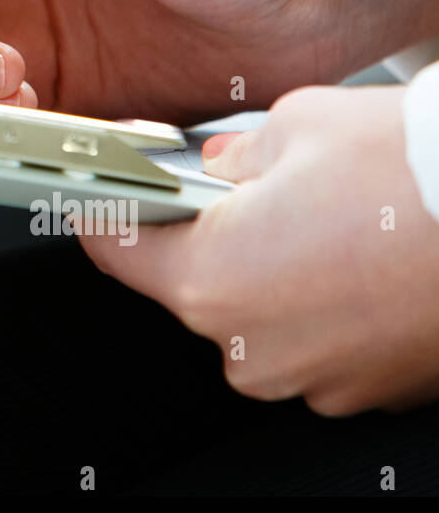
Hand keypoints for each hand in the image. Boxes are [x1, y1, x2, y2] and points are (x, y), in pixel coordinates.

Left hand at [83, 85, 438, 414]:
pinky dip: (319, 295)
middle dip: (207, 230)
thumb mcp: (297, 125)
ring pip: (255, 309)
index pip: (114, 246)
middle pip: (189, 280)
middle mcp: (252, 347)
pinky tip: (356, 249)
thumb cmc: (420, 174)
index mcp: (212, 280)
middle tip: (247, 185)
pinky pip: (310, 334)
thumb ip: (234, 154)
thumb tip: (221, 167)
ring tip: (323, 214)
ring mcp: (311, 376)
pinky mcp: (362, 387)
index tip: (104, 189)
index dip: (108, 207)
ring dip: (269, 263)